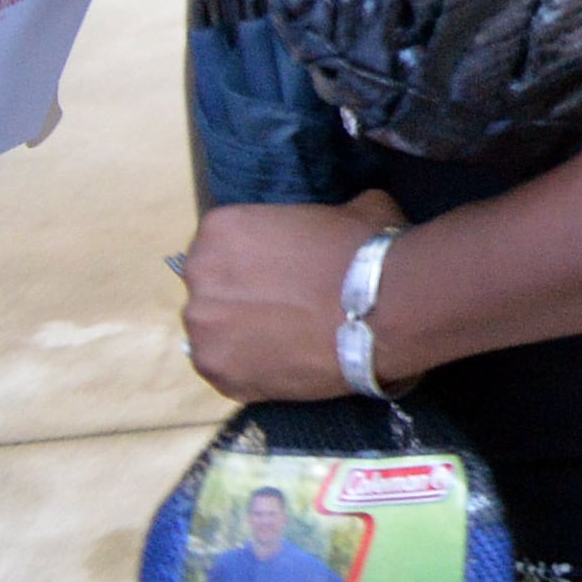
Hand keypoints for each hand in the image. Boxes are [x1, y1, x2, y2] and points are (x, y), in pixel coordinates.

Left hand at [183, 190, 406, 402]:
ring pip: (215, 331)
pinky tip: (284, 362)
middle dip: (240, 295)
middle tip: (284, 303)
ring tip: (285, 338)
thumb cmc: (365, 250)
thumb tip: (334, 223)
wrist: (383, 311)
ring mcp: (202, 330)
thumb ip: (321, 215)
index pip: (222, 243)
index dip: (253, 257)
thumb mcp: (349, 208)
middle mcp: (198, 278)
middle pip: (210, 287)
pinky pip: (226, 370)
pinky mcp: (218, 374)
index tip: (281, 268)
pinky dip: (250, 368)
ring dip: (241, 333)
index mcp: (221, 229)